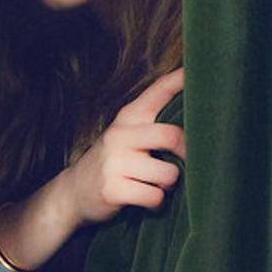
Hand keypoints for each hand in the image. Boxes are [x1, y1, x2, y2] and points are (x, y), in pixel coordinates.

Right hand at [61, 67, 184, 227]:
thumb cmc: (113, 161)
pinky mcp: (113, 189)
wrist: (73, 192)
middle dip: (186, 153)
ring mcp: (115, 162)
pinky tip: (145, 198)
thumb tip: (198, 124)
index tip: (195, 69)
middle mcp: (120, 135)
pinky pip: (154, 196)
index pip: (158, 91)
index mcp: (128, 117)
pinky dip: (156, 202)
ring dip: (168, 184)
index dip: (179, 79)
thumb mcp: (126, 134)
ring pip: (168, 173)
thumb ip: (153, 124)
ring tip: (156, 184)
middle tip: (185, 162)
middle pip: (171, 136)